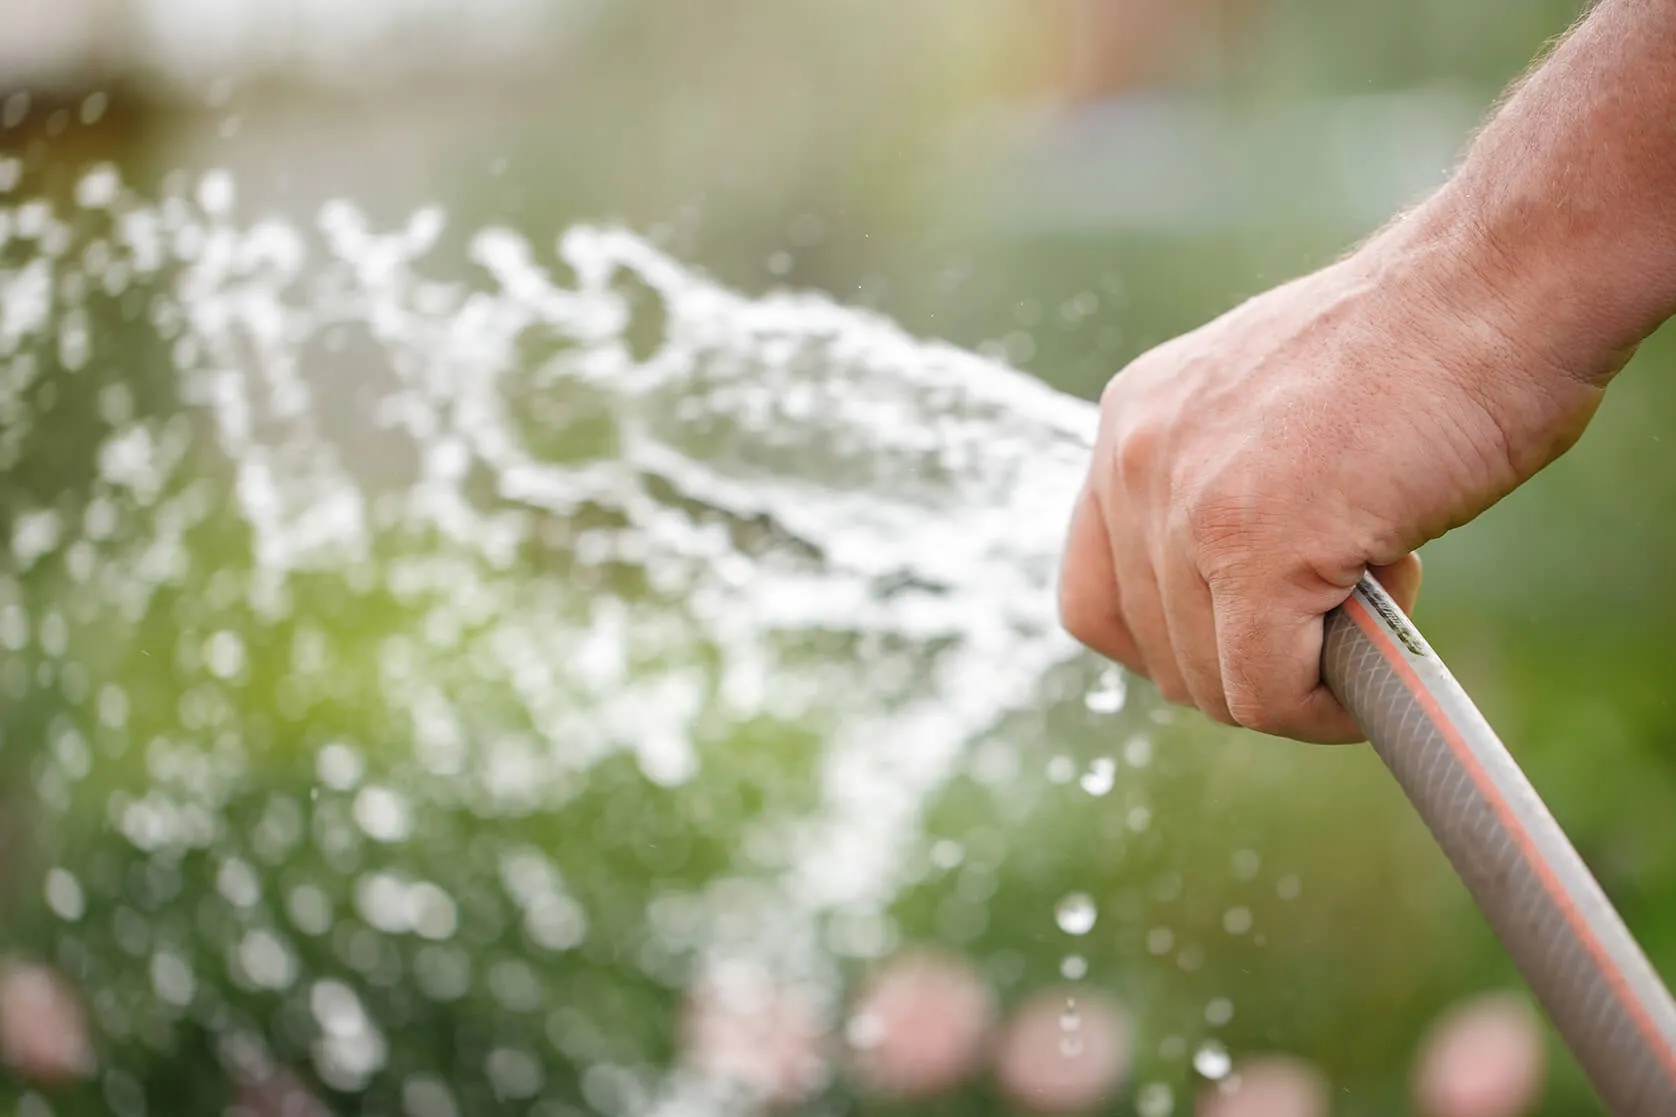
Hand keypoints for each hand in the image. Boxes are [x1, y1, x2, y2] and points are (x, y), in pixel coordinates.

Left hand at [1058, 205, 1613, 741]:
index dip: (1173, 642)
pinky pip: (1265, 693)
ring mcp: (1187, 506)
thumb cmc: (1422, 346)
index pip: (1095, 595)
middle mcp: (1134, 460)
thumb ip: (1223, 492)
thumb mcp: (1272, 412)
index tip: (1250, 634)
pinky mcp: (1254, 551)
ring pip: (1210, 682)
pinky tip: (1382, 649)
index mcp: (1132, 422)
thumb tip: (1233, 610)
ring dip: (1299, 676)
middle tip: (1343, 603)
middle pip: (1155, 650)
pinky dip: (1324, 708)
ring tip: (1378, 583)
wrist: (1498, 285)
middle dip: (1251, 662)